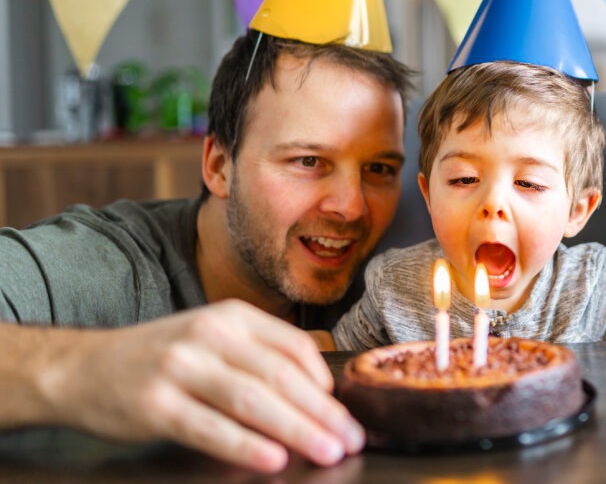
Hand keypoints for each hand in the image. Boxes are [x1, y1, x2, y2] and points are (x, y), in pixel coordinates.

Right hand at [36, 300, 362, 472]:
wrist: (82, 368)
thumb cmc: (160, 357)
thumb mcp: (212, 339)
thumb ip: (259, 355)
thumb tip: (318, 391)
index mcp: (231, 318)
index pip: (294, 347)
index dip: (327, 383)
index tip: (347, 412)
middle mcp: (209, 336)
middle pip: (280, 377)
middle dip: (322, 413)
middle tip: (351, 439)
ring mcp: (181, 368)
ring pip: (253, 401)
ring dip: (297, 429)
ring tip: (327, 451)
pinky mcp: (155, 405)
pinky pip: (210, 428)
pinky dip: (246, 445)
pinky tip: (274, 458)